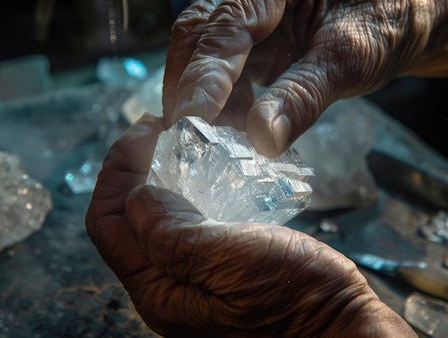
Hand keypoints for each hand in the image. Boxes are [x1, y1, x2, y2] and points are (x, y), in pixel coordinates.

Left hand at [85, 114, 416, 337]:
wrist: (340, 325)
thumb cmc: (292, 297)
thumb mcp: (229, 262)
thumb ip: (172, 233)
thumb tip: (137, 196)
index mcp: (159, 290)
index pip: (107, 224)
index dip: (117, 171)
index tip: (146, 130)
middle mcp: (169, 285)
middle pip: (129, 219)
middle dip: (137, 169)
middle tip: (165, 130)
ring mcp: (197, 275)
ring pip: (161, 217)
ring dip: (165, 177)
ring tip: (188, 143)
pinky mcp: (225, 265)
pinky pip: (194, 222)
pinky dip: (195, 191)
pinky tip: (217, 172)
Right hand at [162, 0, 447, 157]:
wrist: (406, 18)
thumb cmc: (386, 25)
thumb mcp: (350, 61)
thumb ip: (304, 97)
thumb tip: (260, 140)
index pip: (230, 22)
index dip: (207, 74)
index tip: (192, 120)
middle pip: (200, 32)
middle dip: (192, 87)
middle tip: (185, 141)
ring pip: (201, 49)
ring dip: (204, 96)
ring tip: (213, 140)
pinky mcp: (248, 25)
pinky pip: (220, 62)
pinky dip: (221, 97)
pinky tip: (230, 124)